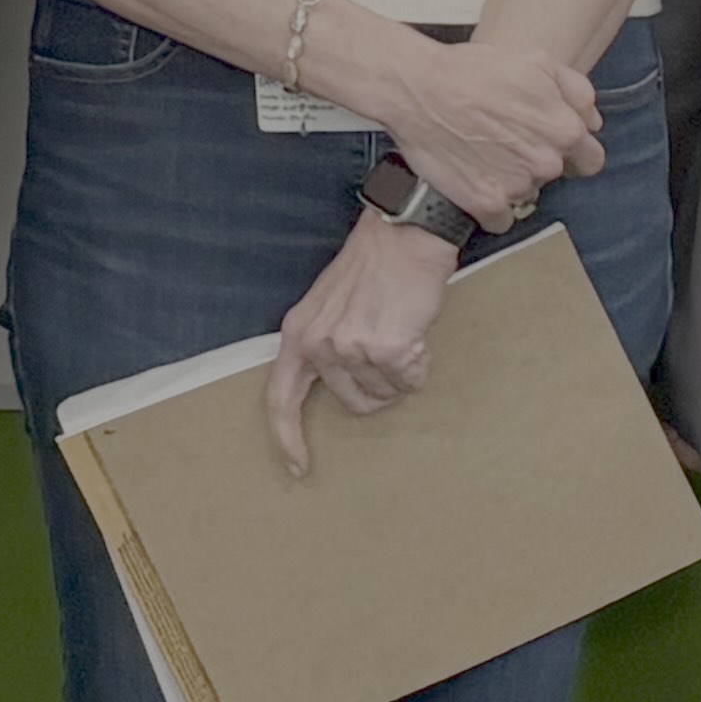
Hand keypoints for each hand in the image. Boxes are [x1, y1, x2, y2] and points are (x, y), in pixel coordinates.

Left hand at [269, 214, 456, 477]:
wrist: (403, 237)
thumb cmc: (372, 267)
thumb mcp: (327, 305)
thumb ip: (324, 343)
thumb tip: (337, 387)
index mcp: (298, 334)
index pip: (281, 398)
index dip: (287, 436)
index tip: (299, 464)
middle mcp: (319, 345)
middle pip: (352, 402)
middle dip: (378, 387)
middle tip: (389, 349)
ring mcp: (351, 349)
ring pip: (385, 394)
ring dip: (401, 372)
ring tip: (400, 331)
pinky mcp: (387, 349)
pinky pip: (411, 382)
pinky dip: (420, 365)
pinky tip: (415, 333)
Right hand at [345, 25, 599, 225]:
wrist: (417, 89)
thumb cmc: (470, 71)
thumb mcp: (536, 61)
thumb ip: (576, 91)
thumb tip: (591, 120)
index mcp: (564, 130)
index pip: (591, 160)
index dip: (572, 152)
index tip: (550, 146)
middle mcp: (546, 163)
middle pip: (554, 176)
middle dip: (536, 162)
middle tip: (506, 142)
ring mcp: (516, 186)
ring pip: (526, 195)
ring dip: (510, 180)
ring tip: (481, 153)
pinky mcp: (485, 203)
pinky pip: (500, 218)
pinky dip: (488, 204)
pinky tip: (472, 178)